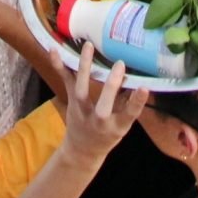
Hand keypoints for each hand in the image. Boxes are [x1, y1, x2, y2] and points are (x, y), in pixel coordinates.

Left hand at [56, 44, 149, 163]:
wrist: (82, 150)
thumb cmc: (108, 134)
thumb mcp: (122, 125)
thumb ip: (129, 104)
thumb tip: (139, 79)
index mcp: (117, 127)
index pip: (129, 115)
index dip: (137, 102)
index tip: (144, 88)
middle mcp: (99, 120)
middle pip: (104, 105)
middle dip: (111, 86)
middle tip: (120, 64)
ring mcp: (82, 110)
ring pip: (81, 89)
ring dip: (85, 67)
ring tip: (89, 46)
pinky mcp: (71, 101)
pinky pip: (65, 82)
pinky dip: (59, 66)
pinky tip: (53, 50)